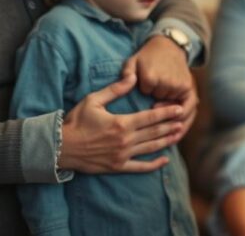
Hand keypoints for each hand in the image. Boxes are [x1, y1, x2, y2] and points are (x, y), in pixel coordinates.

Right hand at [59, 74, 183, 173]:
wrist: (61, 147)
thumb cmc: (76, 121)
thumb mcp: (94, 100)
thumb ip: (115, 89)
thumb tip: (132, 77)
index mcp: (122, 123)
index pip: (151, 117)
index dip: (167, 113)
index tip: (179, 108)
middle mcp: (125, 140)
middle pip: (155, 132)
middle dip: (171, 125)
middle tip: (184, 120)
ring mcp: (122, 155)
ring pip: (151, 148)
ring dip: (167, 141)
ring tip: (179, 135)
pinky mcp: (117, 167)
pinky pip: (140, 167)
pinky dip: (154, 164)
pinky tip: (165, 160)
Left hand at [123, 36, 193, 99]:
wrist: (170, 45)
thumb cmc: (149, 55)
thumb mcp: (133, 61)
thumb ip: (126, 73)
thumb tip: (126, 84)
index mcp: (150, 77)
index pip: (145, 94)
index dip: (144, 89)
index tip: (145, 81)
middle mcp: (166, 82)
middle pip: (158, 100)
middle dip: (156, 95)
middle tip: (156, 84)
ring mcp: (178, 85)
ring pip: (169, 102)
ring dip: (167, 99)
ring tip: (164, 88)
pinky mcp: (187, 86)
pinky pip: (182, 104)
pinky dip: (178, 106)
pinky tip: (175, 108)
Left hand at [123, 37, 197, 136]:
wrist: (169, 46)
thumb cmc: (148, 57)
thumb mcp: (133, 61)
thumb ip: (126, 73)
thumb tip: (126, 83)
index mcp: (152, 77)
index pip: (145, 99)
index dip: (143, 102)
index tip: (141, 98)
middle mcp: (169, 83)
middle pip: (161, 110)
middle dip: (157, 117)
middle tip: (149, 125)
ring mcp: (181, 87)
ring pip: (177, 114)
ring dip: (172, 128)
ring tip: (165, 140)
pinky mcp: (190, 90)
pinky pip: (188, 111)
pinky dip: (183, 125)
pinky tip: (177, 137)